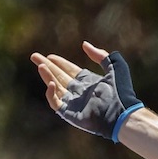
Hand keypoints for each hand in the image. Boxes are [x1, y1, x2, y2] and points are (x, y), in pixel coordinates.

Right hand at [29, 41, 143, 140]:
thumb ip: (101, 55)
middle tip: (35, 57)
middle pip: (59, 77)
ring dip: (47, 76)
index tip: (50, 56)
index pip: (70, 71)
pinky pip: (56, 103)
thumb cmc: (122, 92)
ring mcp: (74, 103)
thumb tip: (85, 44)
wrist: (123, 113)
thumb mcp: (115, 67)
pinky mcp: (70, 114)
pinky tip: (50, 83)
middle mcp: (80, 92)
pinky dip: (51, 93)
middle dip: (47, 67)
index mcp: (89, 82)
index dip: (60, 63)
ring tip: (40, 65)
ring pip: (55, 88)